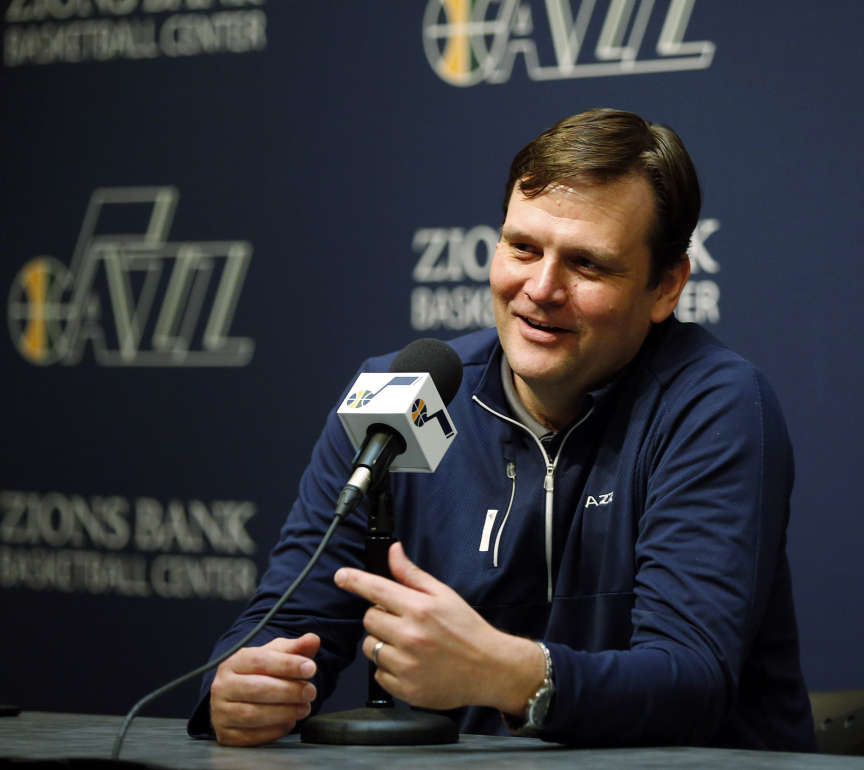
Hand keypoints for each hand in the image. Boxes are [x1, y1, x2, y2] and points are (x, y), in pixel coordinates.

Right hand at [209, 633, 319, 745]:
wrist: (238, 696)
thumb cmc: (259, 673)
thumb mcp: (276, 655)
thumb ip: (295, 647)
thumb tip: (313, 640)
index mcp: (234, 662)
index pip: (260, 660)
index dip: (287, 664)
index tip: (310, 668)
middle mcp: (222, 686)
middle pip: (257, 689)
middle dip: (288, 691)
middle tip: (310, 692)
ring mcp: (220, 712)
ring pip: (253, 714)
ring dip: (284, 712)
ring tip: (304, 707)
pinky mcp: (226, 734)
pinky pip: (251, 737)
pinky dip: (274, 730)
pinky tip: (289, 722)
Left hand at [334, 542, 543, 714]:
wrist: (490, 668)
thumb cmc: (468, 629)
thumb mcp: (443, 594)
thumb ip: (412, 575)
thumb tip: (393, 551)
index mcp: (419, 608)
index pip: (376, 589)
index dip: (355, 580)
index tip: (341, 576)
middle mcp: (410, 636)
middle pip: (369, 619)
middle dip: (380, 617)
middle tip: (402, 621)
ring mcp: (406, 664)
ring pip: (370, 647)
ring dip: (382, 643)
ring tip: (408, 645)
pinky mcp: (405, 688)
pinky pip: (378, 674)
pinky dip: (389, 668)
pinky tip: (411, 664)